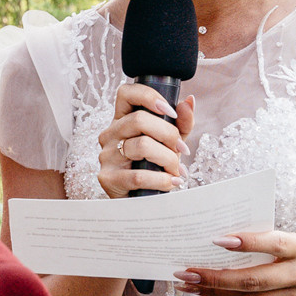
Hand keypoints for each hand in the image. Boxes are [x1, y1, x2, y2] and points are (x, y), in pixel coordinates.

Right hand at [97, 81, 194, 199]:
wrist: (142, 202)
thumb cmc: (155, 168)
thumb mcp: (171, 143)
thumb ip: (181, 123)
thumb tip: (189, 101)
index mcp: (123, 121)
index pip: (126, 93)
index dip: (148, 96)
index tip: (169, 111)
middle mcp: (111, 134)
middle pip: (139, 120)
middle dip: (169, 134)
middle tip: (180, 149)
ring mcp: (106, 156)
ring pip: (141, 146)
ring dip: (168, 159)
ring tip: (176, 170)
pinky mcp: (108, 178)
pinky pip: (139, 175)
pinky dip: (162, 180)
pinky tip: (171, 182)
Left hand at [177, 231, 295, 295]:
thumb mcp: (288, 239)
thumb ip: (261, 240)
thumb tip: (215, 241)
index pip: (273, 244)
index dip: (246, 242)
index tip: (216, 240)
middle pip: (254, 280)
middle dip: (215, 277)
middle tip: (186, 272)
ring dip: (214, 292)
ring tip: (189, 284)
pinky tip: (208, 293)